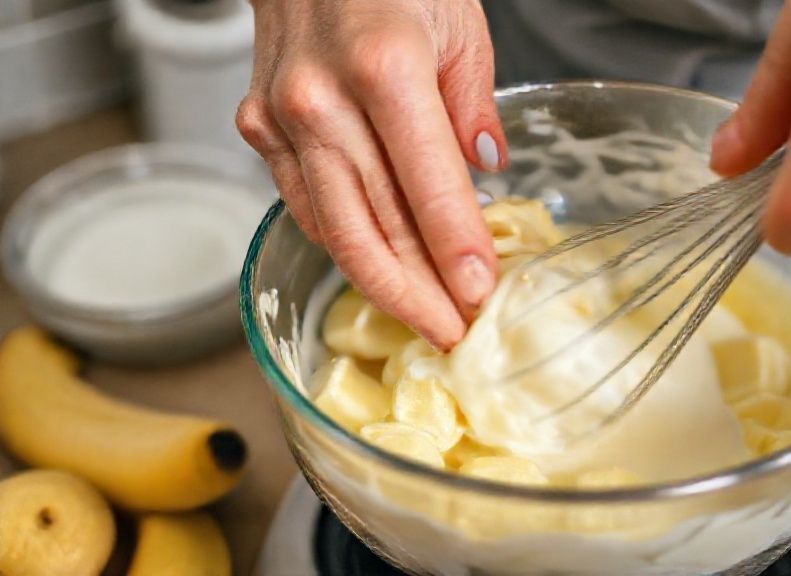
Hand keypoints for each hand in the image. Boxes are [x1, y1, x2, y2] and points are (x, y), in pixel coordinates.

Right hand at [236, 0, 505, 348]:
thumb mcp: (459, 25)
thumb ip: (473, 104)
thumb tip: (487, 172)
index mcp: (384, 68)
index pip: (427, 186)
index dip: (455, 249)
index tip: (480, 296)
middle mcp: (321, 100)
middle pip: (373, 227)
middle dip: (419, 293)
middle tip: (453, 333)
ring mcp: (281, 118)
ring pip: (332, 230)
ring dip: (381, 285)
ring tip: (422, 319)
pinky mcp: (259, 128)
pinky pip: (305, 205)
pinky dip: (343, 244)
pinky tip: (377, 268)